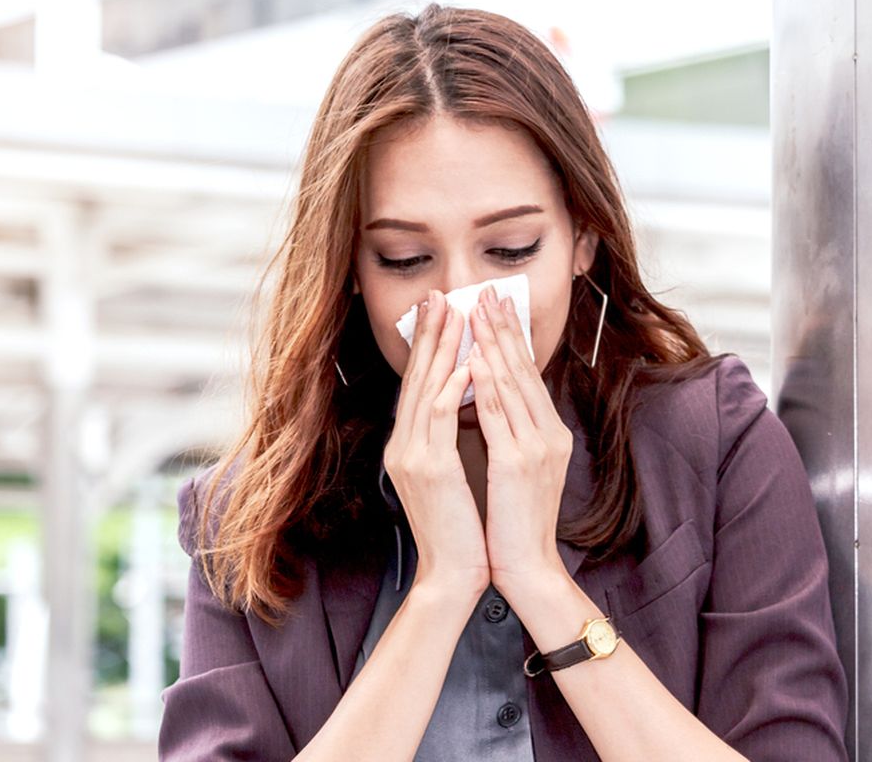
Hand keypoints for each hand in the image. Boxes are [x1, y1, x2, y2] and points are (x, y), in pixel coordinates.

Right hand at [384, 288, 490, 597]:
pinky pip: (439, 419)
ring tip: (454, 315)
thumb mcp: (451, 475)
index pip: (418, 386)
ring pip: (426, 390)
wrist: (452, 574)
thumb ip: (450, 439)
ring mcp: (412, 457)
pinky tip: (464, 365)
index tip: (440, 312)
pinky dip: (452, 389)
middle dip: (430, 335)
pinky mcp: (429, 470)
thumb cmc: (461, 529)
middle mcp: (403, 446)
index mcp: (408, 446)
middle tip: (441, 296)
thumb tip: (468, 402)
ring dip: (441, 350)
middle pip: (416, 379)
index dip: (428, 347)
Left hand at [467, 287, 573, 592]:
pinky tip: (473, 361)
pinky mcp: (518, 464)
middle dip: (503, 328)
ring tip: (477, 312)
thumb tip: (483, 393)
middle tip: (487, 291)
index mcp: (548, 433)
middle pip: (523, 370)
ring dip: (493, 344)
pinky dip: (485, 385)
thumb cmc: (512, 521)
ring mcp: (536, 448)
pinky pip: (498, 416)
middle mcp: (548, 434)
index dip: (510, 337)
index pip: (526, 375)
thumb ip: (505, 431)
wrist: (524, 567)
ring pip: (511, 384)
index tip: (494, 304)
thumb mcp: (513, 467)